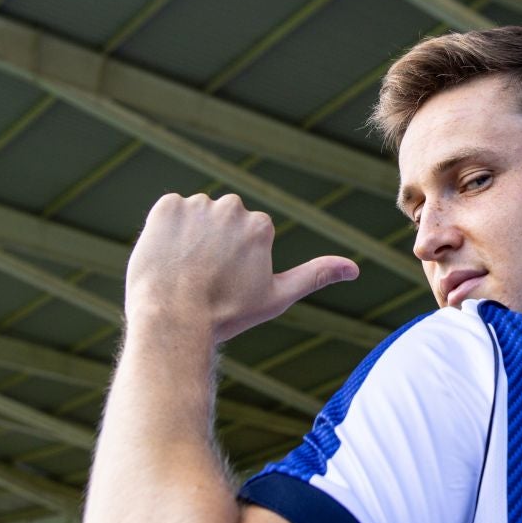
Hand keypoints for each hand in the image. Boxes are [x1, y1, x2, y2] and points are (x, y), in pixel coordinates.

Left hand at [125, 193, 356, 344]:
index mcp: (260, 225)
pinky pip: (169, 212)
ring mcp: (197, 204)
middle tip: (203, 278)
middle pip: (223, 222)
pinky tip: (167, 257)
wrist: (173, 318)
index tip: (224, 283)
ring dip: (190, 237)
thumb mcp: (277, 297)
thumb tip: (355, 269)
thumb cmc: (227, 313)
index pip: (247, 237)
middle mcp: (232, 207)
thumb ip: (315, 275)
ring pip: (196, 217)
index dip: (235, 263)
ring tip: (182, 271)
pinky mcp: (166, 206)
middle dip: (214, 244)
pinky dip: (166, 231)